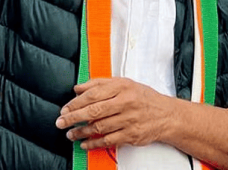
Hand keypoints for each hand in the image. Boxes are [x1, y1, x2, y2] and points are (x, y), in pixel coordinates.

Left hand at [55, 78, 173, 149]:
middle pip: (94, 111)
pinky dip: (94, 143)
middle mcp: (125, 102)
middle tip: (61, 122)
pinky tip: (85, 144)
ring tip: (70, 134)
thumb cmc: (143, 98)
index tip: (65, 108)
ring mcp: (129, 120)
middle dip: (74, 117)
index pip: (93, 94)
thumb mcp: (123, 83)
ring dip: (81, 132)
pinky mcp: (131, 135)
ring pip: (100, 127)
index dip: (76, 102)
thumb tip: (77, 88)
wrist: (167, 115)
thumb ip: (99, 83)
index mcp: (122, 87)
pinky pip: (109, 140)